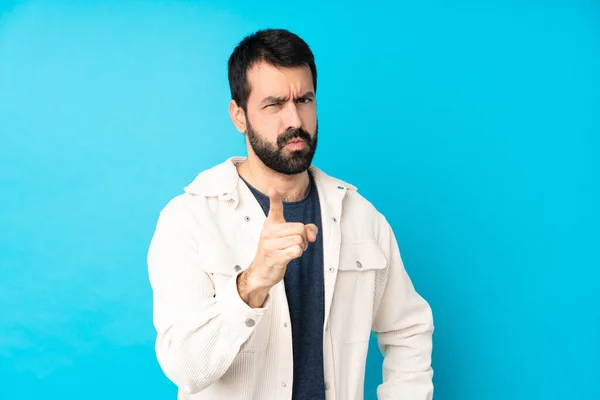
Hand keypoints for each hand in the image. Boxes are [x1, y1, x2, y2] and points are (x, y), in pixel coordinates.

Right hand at [237, 188, 317, 307]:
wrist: (261, 272)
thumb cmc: (275, 252)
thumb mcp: (288, 238)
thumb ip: (305, 230)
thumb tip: (312, 233)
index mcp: (271, 225)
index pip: (274, 209)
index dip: (274, 199)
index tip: (272, 189)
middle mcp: (269, 232)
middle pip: (299, 228)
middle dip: (304, 238)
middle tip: (295, 244)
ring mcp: (270, 245)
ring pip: (299, 240)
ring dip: (301, 247)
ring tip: (291, 250)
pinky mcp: (275, 256)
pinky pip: (296, 250)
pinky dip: (298, 254)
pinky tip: (289, 256)